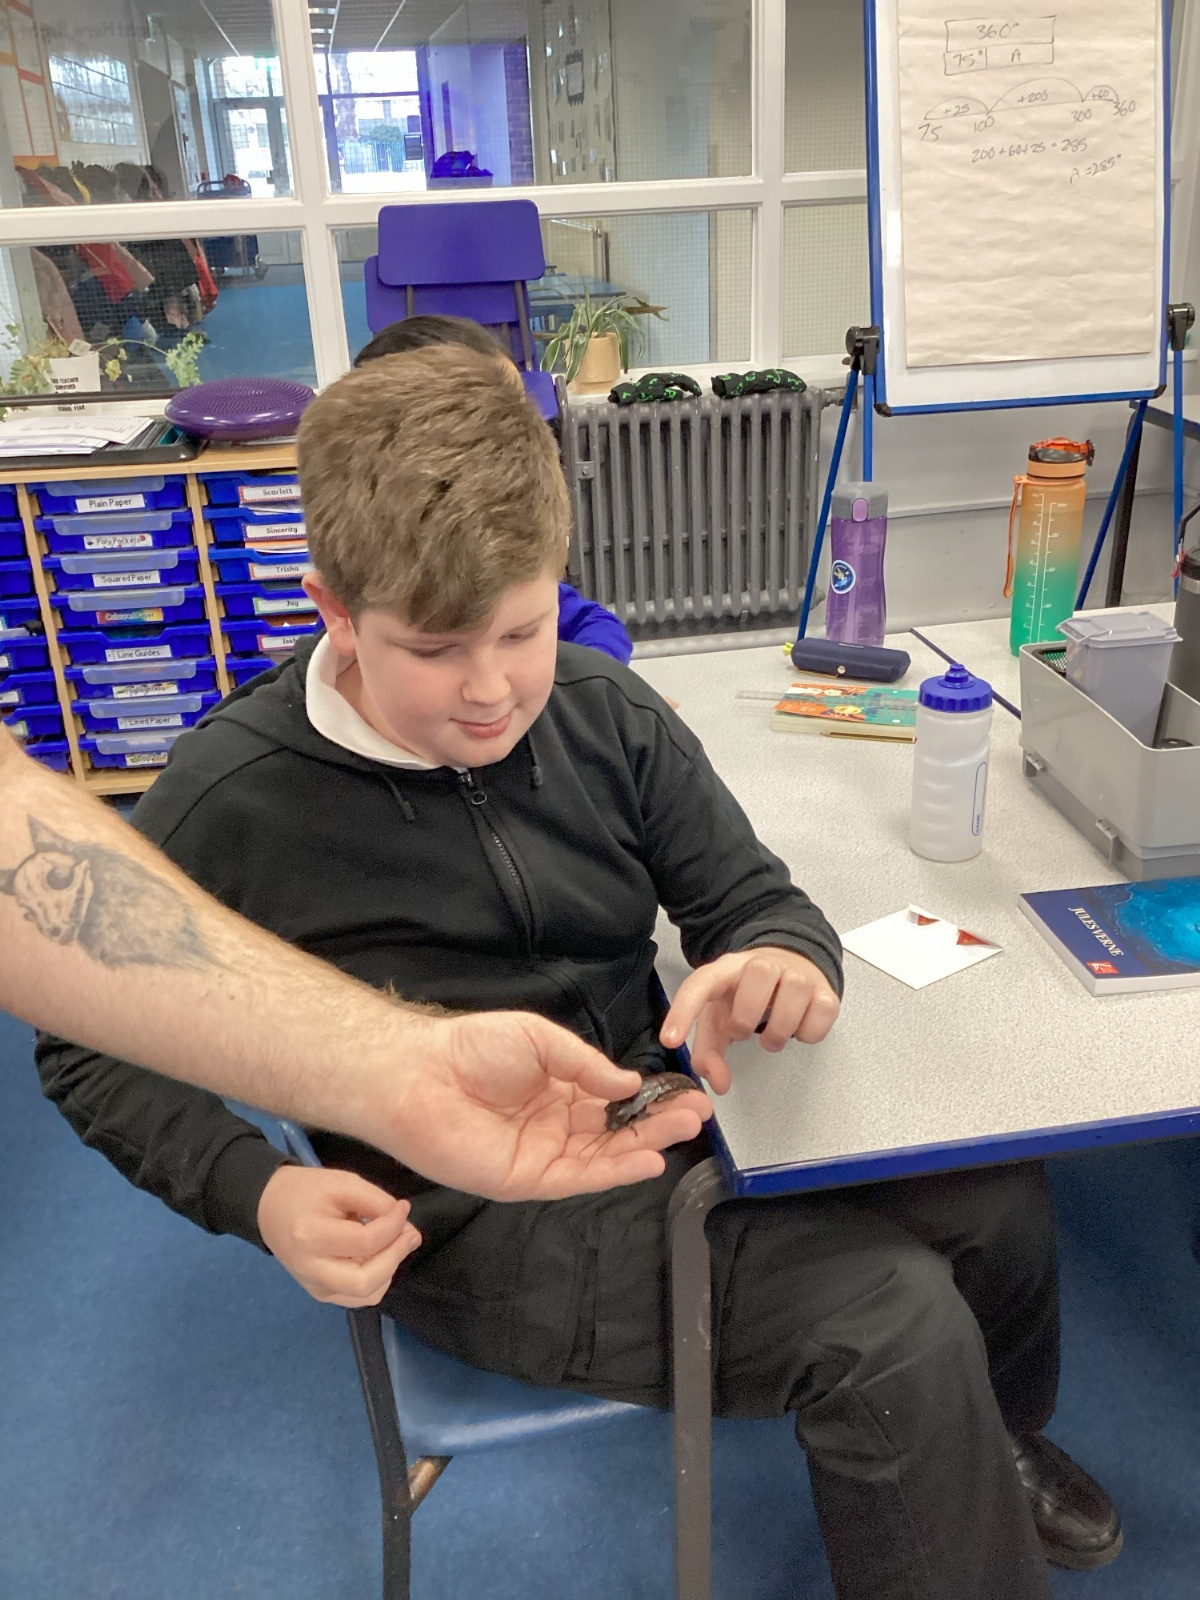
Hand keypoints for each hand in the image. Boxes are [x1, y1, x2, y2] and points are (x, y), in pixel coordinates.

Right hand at [257, 1165, 421, 1306]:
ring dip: (391, 1268)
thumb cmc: (306, 1191)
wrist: (270, 1208)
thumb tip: (405, 1223)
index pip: (365, 1243)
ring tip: (396, 1241)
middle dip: (396, 1256)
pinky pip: (361, 1297)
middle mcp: (311, 1271)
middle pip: (367, 1282)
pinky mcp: (321, 1294)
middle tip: (411, 1234)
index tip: (403, 1207)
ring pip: (368, 1294)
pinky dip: (380, 1278)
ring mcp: (315, 1288)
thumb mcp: (343, 1183)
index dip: (394, 1225)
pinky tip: (381, 1255)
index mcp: (310, 1237)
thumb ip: (376, 1202)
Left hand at [386, 1011, 710, 1201]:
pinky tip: (648, 1160)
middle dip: (659, 1122)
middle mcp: (556, 1123)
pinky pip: (580, 1178)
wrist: (420, 1076)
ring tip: (684, 1132)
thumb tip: (630, 1083)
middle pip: (618, 1130)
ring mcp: (544, 1154)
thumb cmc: (472, 1048)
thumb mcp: (540, 1039)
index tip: (687, 1091)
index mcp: (558, 1087)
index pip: (615, 1098)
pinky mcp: (528, 1179)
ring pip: (606, 1155)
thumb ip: (586, 1065)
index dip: (651, 1097)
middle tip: (698, 1113)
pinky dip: (615, 1172)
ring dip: (647, 1145)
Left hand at [659, 948, 839, 1093]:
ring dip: (780, 1028)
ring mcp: (797, 973)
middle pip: (759, 974)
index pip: (700, 983)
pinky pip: (822, 1010)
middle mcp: (763, 963)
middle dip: (747, 1014)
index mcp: (728, 969)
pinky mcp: (825, 990)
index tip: (671, 1040)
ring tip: (771, 1036)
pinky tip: (797, 1028)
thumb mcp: (719, 1017)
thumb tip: (717, 1083)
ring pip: (796, 990)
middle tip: (742, 1032)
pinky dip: (809, 1031)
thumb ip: (708, 1051)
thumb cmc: (747, 994)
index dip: (683, 1011)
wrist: (789, 966)